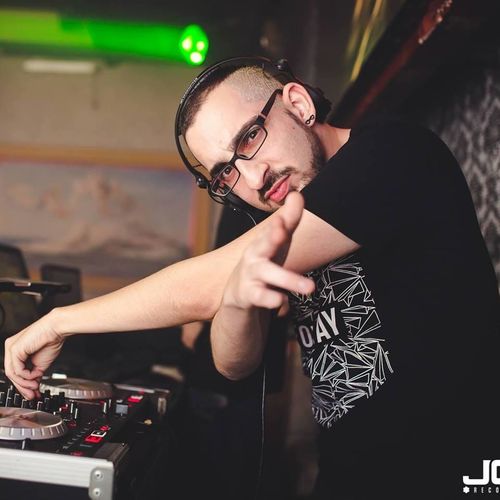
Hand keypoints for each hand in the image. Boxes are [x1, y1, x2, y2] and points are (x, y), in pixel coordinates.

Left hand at [4, 312, 64, 398]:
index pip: (15, 372)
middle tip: (32, 395)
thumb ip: (34, 374)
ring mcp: (11, 348)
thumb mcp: (41, 363)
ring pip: (12, 373)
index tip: (32, 393)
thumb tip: (34, 387)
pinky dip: (26, 376)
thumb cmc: (50, 340)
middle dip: (22, 387)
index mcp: (16, 351)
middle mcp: (11, 349)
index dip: (23, 385)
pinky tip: (35, 376)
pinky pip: (16, 369)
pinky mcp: (14, 349)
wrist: (57, 329)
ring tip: (35, 386)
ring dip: (24, 383)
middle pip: (12, 374)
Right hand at [223, 191, 314, 311]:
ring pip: (269, 275)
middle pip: (263, 244)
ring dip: (289, 279)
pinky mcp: (249, 295)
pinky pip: (262, 298)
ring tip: (311, 287)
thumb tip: (297, 194)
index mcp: (263, 241)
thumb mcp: (275, 243)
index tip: (292, 202)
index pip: (274, 227)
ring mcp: (251, 276)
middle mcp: (254, 255)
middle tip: (282, 232)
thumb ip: (288, 221)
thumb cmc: (263, 263)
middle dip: (271, 236)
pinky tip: (285, 303)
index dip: (282, 219)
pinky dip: (274, 300)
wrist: (238, 293)